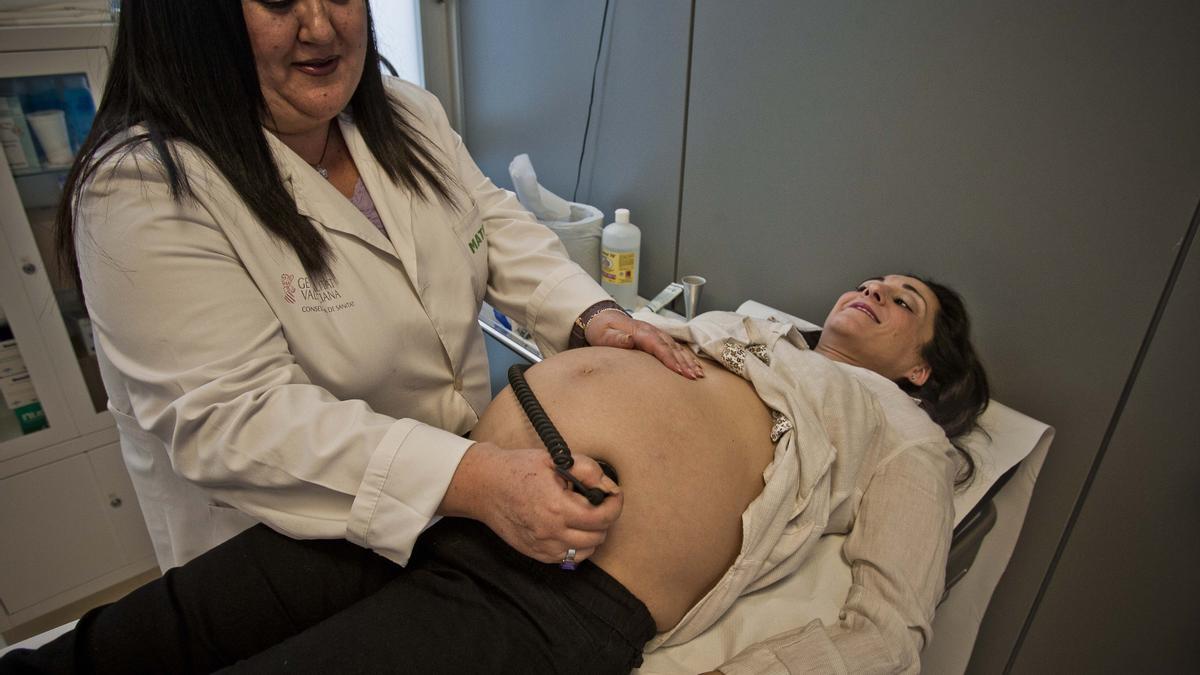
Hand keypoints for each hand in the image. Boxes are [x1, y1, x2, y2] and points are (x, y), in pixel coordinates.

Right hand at [439, 442, 622, 563]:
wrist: (484, 486)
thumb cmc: (517, 470)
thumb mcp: (554, 459)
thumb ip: (586, 470)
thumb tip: (608, 485)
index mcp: (557, 508)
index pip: (603, 517)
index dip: (615, 504)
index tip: (614, 494)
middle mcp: (551, 533)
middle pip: (598, 536)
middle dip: (605, 518)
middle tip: (597, 501)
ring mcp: (543, 547)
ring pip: (585, 551)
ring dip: (592, 534)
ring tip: (584, 515)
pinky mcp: (536, 554)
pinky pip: (568, 558)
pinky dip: (576, 546)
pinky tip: (570, 528)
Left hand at [585, 310, 704, 378]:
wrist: (602, 318)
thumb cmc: (602, 330)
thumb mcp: (603, 335)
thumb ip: (616, 339)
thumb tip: (629, 339)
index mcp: (640, 332)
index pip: (659, 346)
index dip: (670, 359)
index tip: (680, 371)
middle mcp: (651, 332)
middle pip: (672, 348)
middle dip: (685, 362)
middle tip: (694, 377)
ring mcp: (656, 334)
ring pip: (676, 347)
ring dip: (688, 360)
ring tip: (698, 374)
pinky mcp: (657, 338)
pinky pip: (674, 347)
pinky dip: (685, 357)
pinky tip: (693, 365)